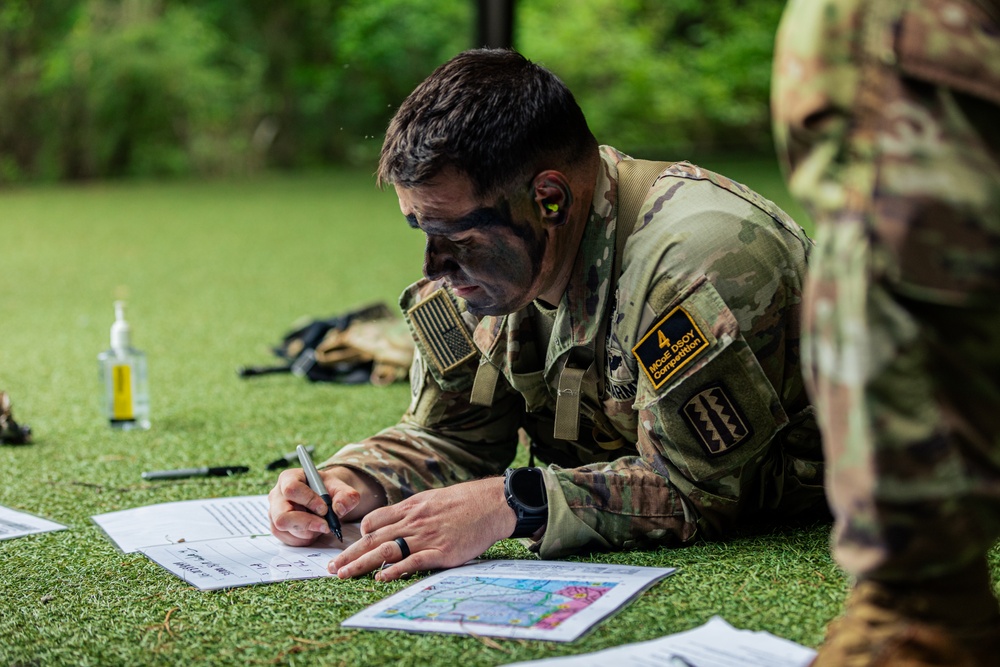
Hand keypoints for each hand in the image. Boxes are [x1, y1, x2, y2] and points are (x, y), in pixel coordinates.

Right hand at [268, 465, 383, 545]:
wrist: (324, 499)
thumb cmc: (328, 490)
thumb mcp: (341, 488)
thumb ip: (346, 495)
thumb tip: (339, 508)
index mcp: (289, 478)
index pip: (292, 489)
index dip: (308, 500)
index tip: (325, 509)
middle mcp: (277, 495)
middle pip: (282, 516)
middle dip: (307, 523)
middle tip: (326, 526)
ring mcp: (274, 513)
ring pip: (286, 530)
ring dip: (309, 531)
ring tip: (322, 524)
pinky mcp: (277, 528)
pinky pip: (289, 540)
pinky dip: (305, 539)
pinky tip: (315, 530)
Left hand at [331, 477, 515, 581]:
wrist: (492, 503)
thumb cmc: (466, 502)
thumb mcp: (434, 498)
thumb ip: (415, 511)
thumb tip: (399, 521)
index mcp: (411, 506)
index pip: (375, 520)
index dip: (361, 533)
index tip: (353, 545)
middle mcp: (414, 521)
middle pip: (374, 537)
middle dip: (350, 553)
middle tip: (332, 566)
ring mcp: (427, 536)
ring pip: (386, 550)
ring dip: (362, 563)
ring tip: (344, 574)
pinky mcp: (441, 551)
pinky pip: (413, 561)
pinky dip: (395, 570)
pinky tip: (381, 578)